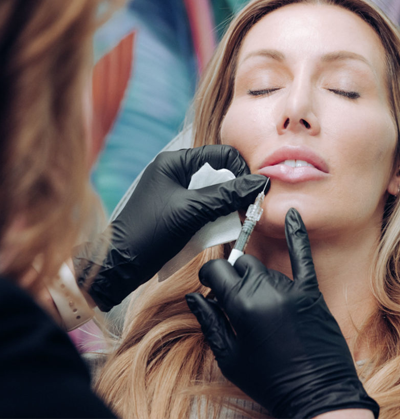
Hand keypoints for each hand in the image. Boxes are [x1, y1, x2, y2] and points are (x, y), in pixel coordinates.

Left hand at [75, 145, 266, 311]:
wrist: (121, 264)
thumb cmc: (150, 232)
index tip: (253, 193)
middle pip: (216, 173)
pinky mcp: (175, 210)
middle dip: (233, 192)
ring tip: (235, 222)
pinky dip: (213, 217)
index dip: (240, 171)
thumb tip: (258, 183)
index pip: (218, 155)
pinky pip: (202, 207)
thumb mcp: (192, 211)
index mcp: (174, 162)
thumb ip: (226, 195)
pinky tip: (219, 231)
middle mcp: (174, 172)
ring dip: (225, 207)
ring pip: (212, 192)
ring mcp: (174, 192)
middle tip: (247, 210)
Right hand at [186, 208, 378, 418]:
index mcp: (241, 305)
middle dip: (231, 277)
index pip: (217, 270)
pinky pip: (302, 257)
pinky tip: (295, 215)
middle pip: (240, 265)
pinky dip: (297, 235)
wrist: (318, 396)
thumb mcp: (229, 358)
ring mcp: (290, 289)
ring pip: (263, 268)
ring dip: (254, 278)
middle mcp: (265, 290)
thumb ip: (208, 322)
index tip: (209, 285)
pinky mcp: (310, 292)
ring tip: (257, 304)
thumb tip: (193, 297)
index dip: (208, 276)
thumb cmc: (269, 381)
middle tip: (232, 298)